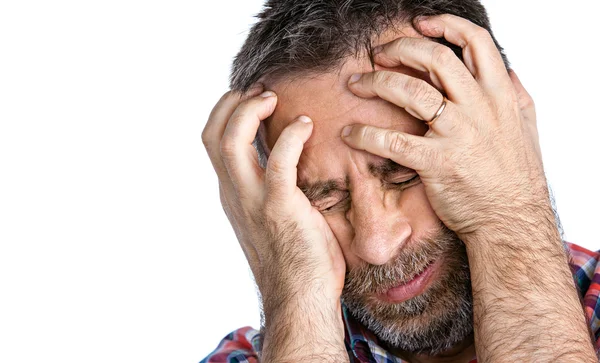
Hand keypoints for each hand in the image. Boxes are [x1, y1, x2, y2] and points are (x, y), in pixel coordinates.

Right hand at [202, 87, 346, 357]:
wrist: (300, 301)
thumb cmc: (297, 262)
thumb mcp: (273, 218)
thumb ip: (270, 189)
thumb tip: (289, 164)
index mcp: (232, 195)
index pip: (212, 142)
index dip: (226, 112)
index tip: (253, 97)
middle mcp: (234, 194)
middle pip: (212, 134)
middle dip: (232, 102)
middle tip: (261, 90)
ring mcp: (253, 201)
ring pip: (231, 140)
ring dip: (249, 110)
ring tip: (273, 98)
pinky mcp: (279, 207)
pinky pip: (278, 161)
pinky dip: (291, 135)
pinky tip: (306, 124)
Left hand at [341, 14, 545, 238]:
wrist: (512, 221)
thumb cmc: (516, 177)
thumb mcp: (526, 128)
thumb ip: (517, 96)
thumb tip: (507, 72)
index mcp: (500, 95)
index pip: (476, 43)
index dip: (445, 26)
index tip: (420, 24)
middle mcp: (479, 108)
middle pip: (435, 59)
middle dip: (400, 49)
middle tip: (378, 54)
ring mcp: (457, 133)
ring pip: (411, 91)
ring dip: (377, 82)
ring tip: (356, 83)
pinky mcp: (436, 162)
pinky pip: (393, 140)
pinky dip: (366, 134)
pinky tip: (351, 133)